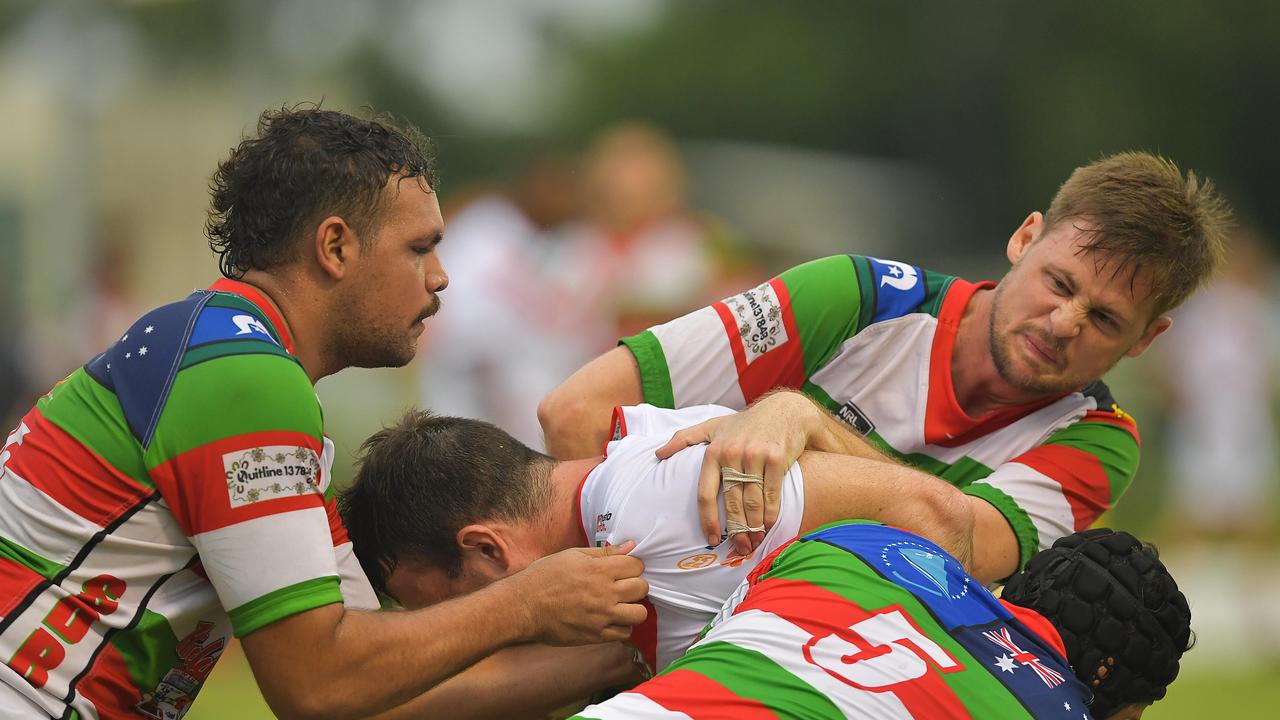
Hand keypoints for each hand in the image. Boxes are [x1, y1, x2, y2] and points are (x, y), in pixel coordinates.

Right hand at [505, 541, 647, 645]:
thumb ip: (604, 552)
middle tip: (623, 587)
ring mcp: (602, 616)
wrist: (523, 607)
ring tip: (621, 605)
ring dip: (633, 608)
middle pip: (642, 588)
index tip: (624, 569)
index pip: (637, 565)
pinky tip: (612, 620)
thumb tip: (630, 545)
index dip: (632, 566)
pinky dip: (622, 627)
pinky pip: (625, 633)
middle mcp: (605, 593)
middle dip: (636, 585)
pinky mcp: (596, 635)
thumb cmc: (544, 577)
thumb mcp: (572, 556)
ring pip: (639, 614)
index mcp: (599, 570)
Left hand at [655, 392, 815, 554]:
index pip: (705, 492)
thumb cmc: (744, 423)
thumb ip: (683, 439)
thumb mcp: (711, 426)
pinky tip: (768, 526)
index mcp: (713, 451)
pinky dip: (770, 514)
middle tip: (738, 548)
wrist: (784, 411)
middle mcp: (732, 454)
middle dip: (735, 529)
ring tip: (753, 542)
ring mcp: (755, 457)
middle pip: (731, 501)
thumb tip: (658, 454)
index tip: (711, 539)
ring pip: (752, 501)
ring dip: (753, 526)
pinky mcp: (777, 460)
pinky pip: (772, 494)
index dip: (707, 519)